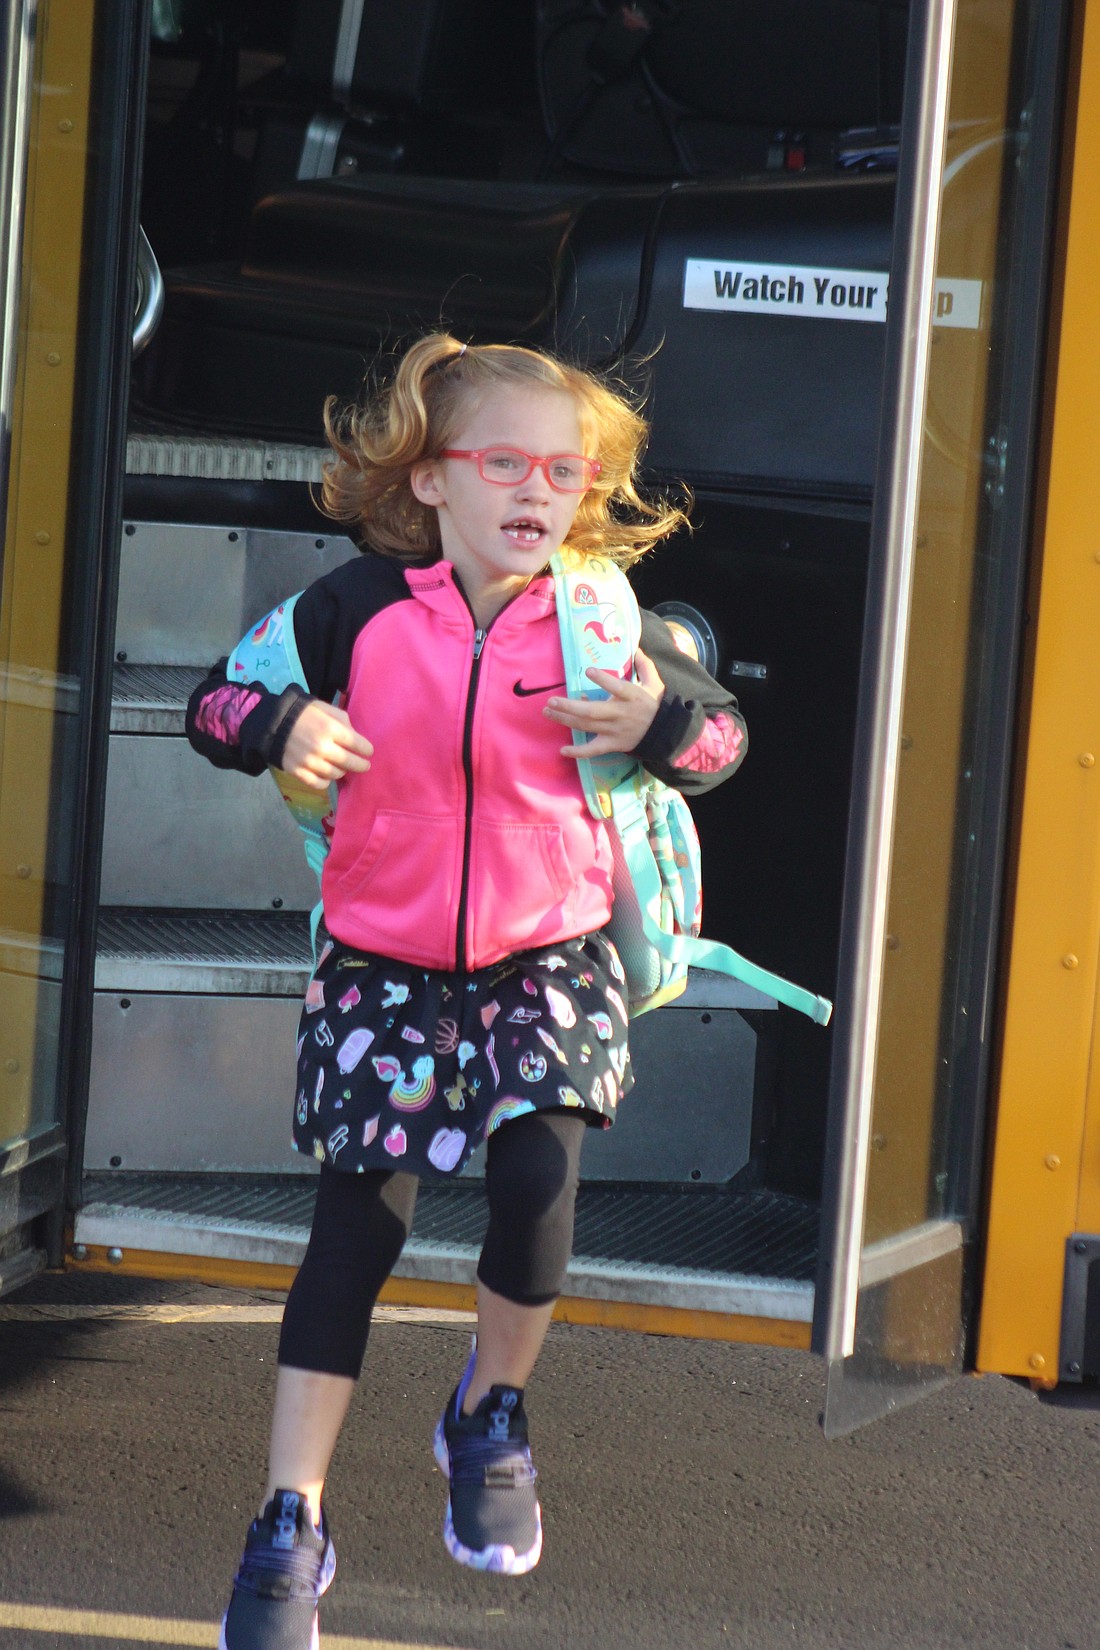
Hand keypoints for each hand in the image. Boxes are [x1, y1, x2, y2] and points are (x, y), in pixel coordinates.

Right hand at [280, 700, 372, 790]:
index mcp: (331, 729)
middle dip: (361, 765)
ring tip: (342, 766)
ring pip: (337, 774)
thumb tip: (356, 738)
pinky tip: (327, 774)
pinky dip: (326, 780)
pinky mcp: (299, 772)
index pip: (359, 745)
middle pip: (351, 763)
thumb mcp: (325, 709)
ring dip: (342, 771)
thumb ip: (343, 722)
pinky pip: (320, 784)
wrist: (272, 723)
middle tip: (364, 765)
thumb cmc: (302, 713)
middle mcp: (322, 747)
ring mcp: (310, 762)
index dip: (367, 750)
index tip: (368, 751)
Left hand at [545, 648, 664, 758]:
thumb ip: (645, 666)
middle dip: (570, 707)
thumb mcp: (655, 684)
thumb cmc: (655, 705)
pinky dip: (578, 752)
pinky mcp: (612, 744)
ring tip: (548, 712)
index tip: (588, 671)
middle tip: (551, 701)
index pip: (617, 688)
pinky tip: (563, 750)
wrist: (664, 734)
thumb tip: (637, 649)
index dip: (603, 680)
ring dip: (565, 720)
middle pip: (592, 712)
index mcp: (632, 697)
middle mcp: (621, 714)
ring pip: (587, 727)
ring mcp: (615, 731)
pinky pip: (593, 750)